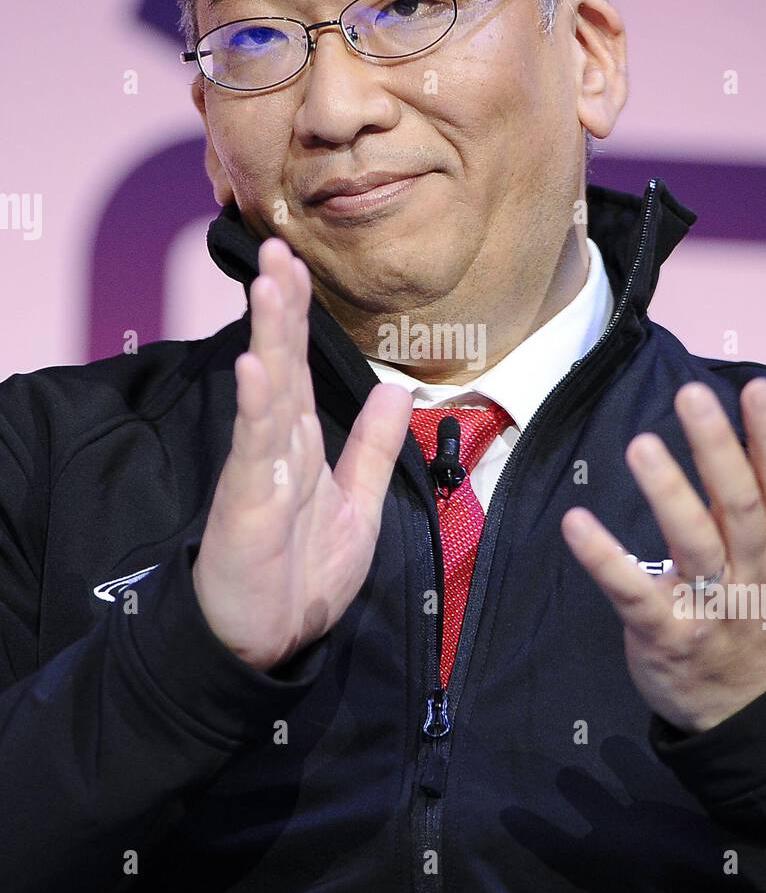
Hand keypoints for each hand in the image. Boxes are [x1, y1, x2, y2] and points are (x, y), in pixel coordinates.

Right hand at [192, 237, 412, 671]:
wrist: (270, 643)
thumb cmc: (304, 578)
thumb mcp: (357, 506)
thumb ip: (369, 449)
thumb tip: (391, 390)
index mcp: (301, 444)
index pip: (303, 366)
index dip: (301, 314)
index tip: (297, 262)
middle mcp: (276, 446)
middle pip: (283, 363)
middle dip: (281, 306)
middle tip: (276, 249)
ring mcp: (259, 471)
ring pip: (268, 392)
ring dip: (268, 338)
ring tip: (268, 285)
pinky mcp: (247, 503)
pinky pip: (255, 449)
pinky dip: (257, 408)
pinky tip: (255, 370)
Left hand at [561, 377, 765, 731]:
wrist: (756, 710)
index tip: (759, 389)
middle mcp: (754, 572)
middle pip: (739, 507)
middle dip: (719, 451)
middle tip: (691, 396)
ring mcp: (712, 608)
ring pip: (694, 547)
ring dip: (669, 497)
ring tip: (642, 446)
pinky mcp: (666, 636)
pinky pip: (635, 595)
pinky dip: (606, 560)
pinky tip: (577, 523)